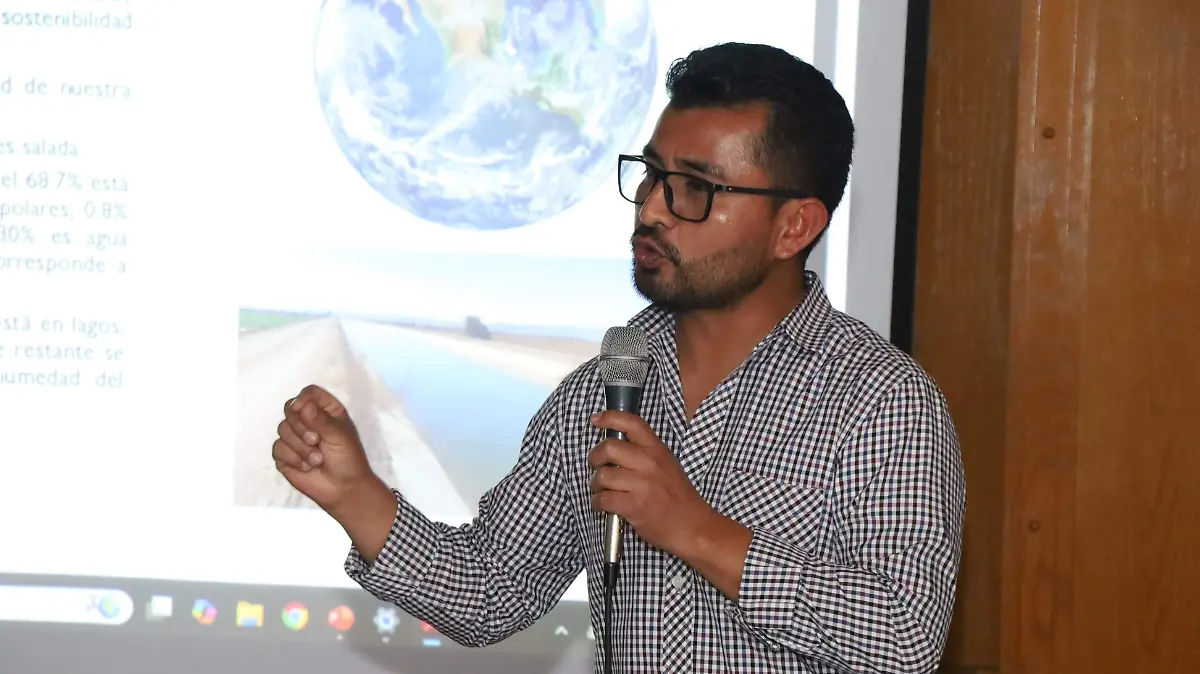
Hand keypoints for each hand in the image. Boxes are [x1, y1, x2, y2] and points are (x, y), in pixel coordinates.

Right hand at [272, 384, 375, 511]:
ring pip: (282, 429)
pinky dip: (293, 458)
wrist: (343, 489)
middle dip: (301, 427)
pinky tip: (306, 467)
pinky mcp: (284, 454)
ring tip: (317, 460)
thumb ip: (321, 420)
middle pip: (290, 409)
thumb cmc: (348, 459)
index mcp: (325, 411)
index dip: (303, 399)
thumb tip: (303, 405)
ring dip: (300, 447)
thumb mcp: (340, 436)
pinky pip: (278, 448)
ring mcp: (294, 437)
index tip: (303, 410)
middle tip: (316, 441)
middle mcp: (308, 420)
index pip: (309, 393)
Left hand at [588, 411, 716, 556]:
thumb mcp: (667, 464)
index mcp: (657, 450)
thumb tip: (615, 446)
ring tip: (601, 490)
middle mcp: (649, 463)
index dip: (610, 417)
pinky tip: (603, 505)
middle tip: (596, 465)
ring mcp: (641, 484)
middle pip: (608, 448)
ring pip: (602, 476)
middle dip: (595, 457)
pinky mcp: (633, 506)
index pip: (631, 423)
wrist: (691, 525)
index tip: (596, 420)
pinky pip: (603, 498)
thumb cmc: (677, 496)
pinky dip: (598, 502)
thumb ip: (644, 453)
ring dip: (595, 484)